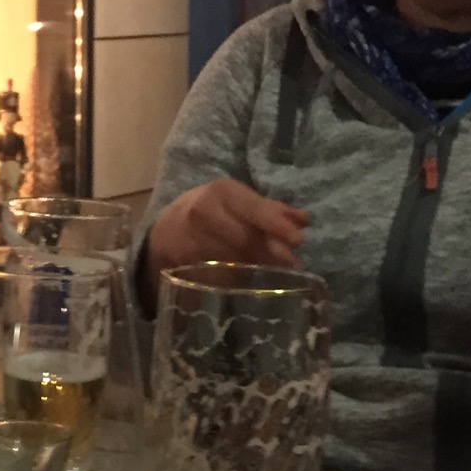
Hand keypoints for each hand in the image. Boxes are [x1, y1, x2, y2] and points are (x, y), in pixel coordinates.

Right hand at [141, 179, 309, 307]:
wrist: (167, 230)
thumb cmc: (213, 212)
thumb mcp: (238, 204)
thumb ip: (271, 211)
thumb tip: (304, 221)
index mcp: (223, 192)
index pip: (254, 208)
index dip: (276, 225)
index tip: (299, 240)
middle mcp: (203, 211)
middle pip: (243, 237)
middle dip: (269, 251)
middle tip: (292, 263)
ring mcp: (190, 237)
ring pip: (231, 258)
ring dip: (254, 266)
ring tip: (270, 270)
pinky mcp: (181, 261)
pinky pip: (215, 273)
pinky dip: (232, 277)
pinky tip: (241, 278)